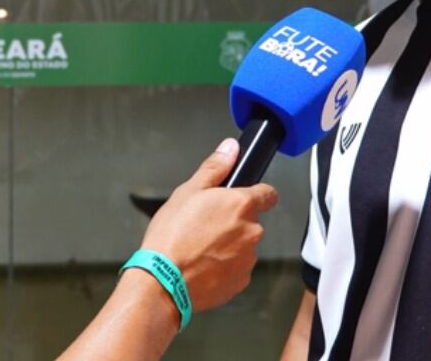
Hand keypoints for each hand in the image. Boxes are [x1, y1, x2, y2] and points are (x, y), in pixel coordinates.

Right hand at [139, 138, 277, 312]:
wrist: (162, 282)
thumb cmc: (171, 237)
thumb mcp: (187, 192)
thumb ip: (214, 168)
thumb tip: (230, 148)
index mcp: (241, 205)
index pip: (268, 193)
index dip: (257, 193)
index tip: (245, 196)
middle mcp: (251, 231)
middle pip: (251, 221)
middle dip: (233, 221)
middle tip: (205, 225)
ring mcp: (248, 259)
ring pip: (243, 245)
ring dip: (229, 245)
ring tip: (199, 247)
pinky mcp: (241, 282)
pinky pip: (237, 268)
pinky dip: (224, 266)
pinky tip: (202, 265)